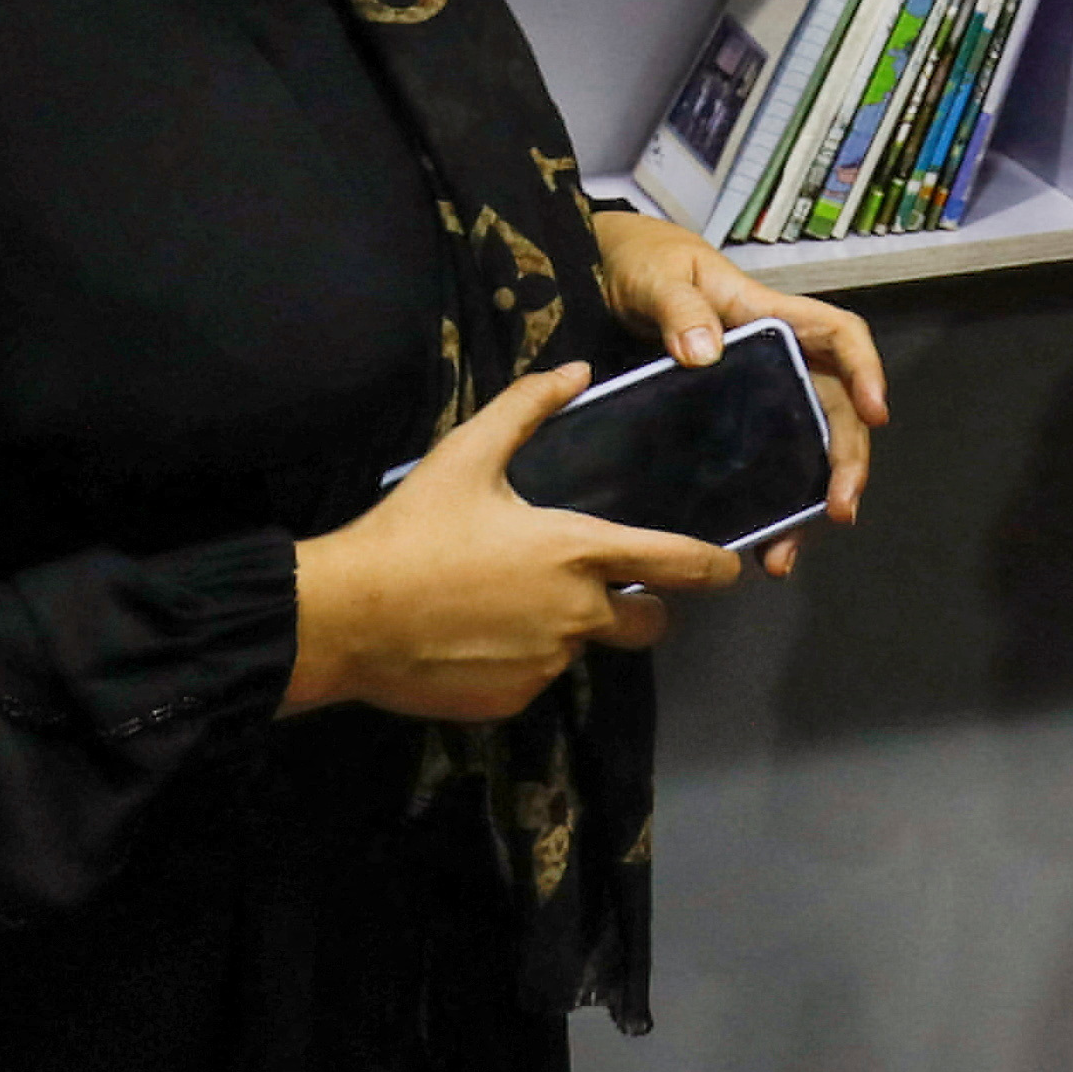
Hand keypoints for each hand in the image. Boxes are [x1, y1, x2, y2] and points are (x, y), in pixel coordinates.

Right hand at [286, 364, 748, 721]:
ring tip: (509, 603)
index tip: (728, 569)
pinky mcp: (512, 700)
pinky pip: (536, 678)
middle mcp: (577, 615)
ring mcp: (546, 664)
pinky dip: (521, 659)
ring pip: (584, 649)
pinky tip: (477, 635)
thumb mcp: (467, 455)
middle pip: (647, 623)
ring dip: (567, 630)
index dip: (712, 568)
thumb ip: (527, 408)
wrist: (344, 617)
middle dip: (643, 608)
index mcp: (579, 552)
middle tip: (608, 589)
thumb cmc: (412, 530)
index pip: (677, 565)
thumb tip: (577, 372)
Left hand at [590, 206, 887, 573]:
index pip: (839, 336)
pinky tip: (757, 545)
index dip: (865, 372)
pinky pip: (760, 466)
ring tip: (785, 555)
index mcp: (766, 317)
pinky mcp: (724, 423)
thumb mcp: (655, 277)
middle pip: (833, 410)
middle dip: (846, 461)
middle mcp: (773, 361)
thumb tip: (706, 351)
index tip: (876, 413)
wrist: (599, 273)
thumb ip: (678, 309)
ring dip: (806, 502)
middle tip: (841, 510)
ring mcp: (752, 395)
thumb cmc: (640, 262)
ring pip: (802, 448)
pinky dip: (765, 508)